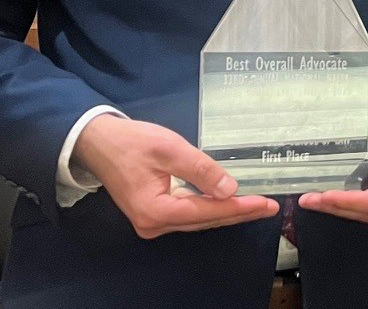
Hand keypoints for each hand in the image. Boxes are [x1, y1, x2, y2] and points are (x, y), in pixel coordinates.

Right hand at [73, 115, 278, 238]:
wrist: (97, 143)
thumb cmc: (131, 142)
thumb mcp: (169, 149)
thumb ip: (201, 170)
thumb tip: (230, 189)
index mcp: (155, 211)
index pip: (207, 212)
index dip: (239, 207)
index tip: (267, 204)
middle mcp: (153, 224)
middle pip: (205, 220)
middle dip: (239, 212)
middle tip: (270, 206)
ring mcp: (152, 222)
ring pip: (198, 220)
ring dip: (227, 212)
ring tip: (257, 206)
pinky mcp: (153, 214)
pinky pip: (189, 214)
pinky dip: (210, 208)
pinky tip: (229, 202)